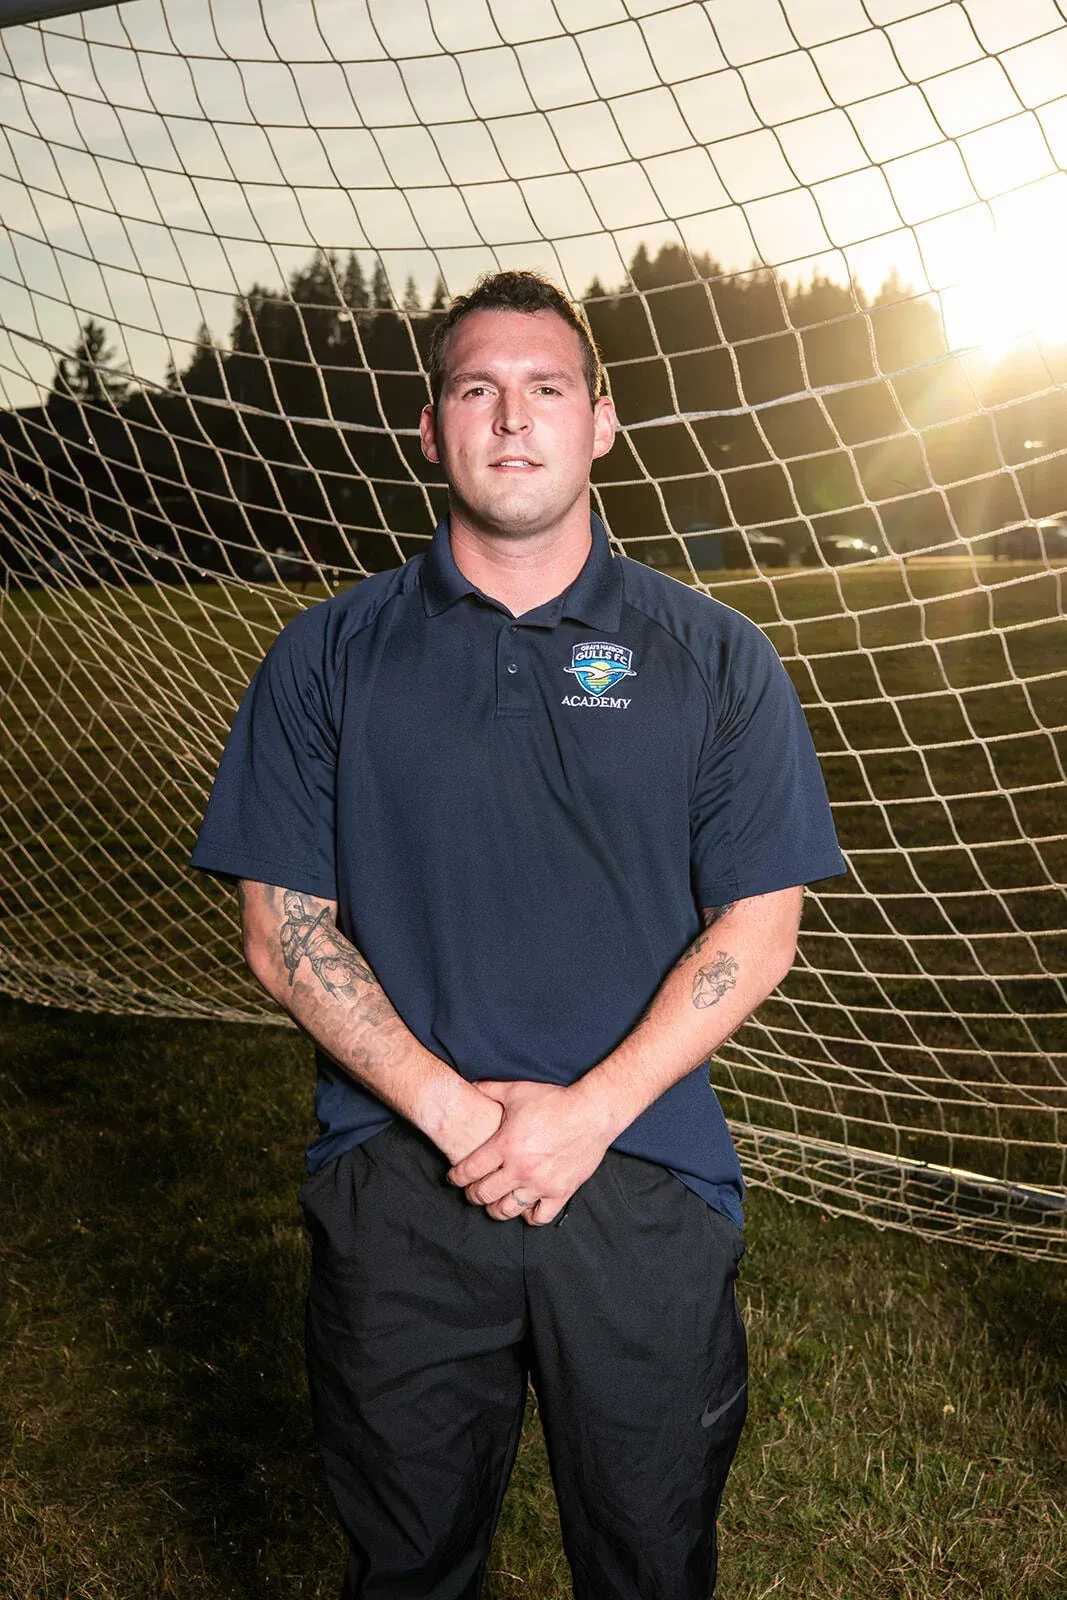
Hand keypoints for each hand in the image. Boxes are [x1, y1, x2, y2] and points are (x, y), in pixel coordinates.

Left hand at [446, 1079, 612, 1224]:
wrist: (592, 1112)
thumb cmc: (555, 1101)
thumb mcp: (517, 1090)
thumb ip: (490, 1089)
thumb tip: (470, 1084)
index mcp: (506, 1145)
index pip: (469, 1170)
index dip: (456, 1177)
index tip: (453, 1178)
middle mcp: (520, 1169)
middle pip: (484, 1194)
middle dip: (472, 1195)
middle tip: (471, 1192)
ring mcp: (541, 1183)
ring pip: (507, 1210)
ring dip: (495, 1209)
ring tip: (493, 1204)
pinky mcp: (561, 1192)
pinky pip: (539, 1216)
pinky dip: (528, 1216)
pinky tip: (524, 1207)